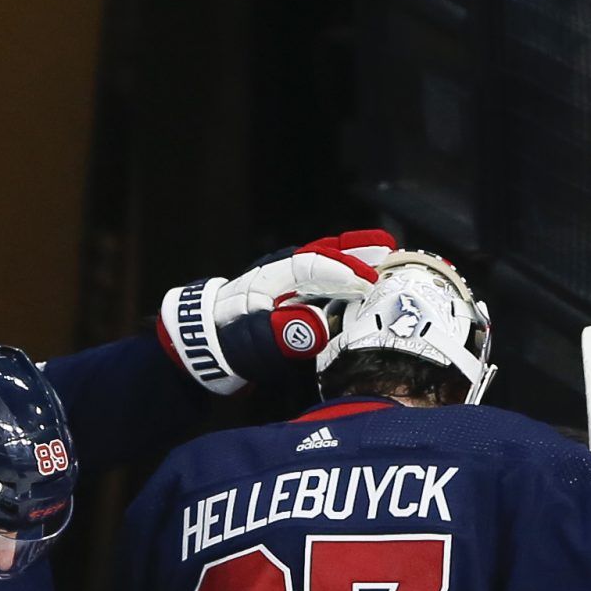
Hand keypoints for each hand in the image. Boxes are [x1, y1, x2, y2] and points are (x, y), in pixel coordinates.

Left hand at [157, 228, 395, 393]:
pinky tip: (363, 281)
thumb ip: (281, 336)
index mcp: (268, 279)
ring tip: (384, 254)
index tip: (369, 281)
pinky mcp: (288, 294)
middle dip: (354, 250)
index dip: (341, 272)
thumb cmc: (226, 344)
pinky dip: (344, 274)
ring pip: (323, 262)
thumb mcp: (249, 345)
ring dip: (353, 257)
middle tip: (387, 245)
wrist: (203, 343)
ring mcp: (283, 281)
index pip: (310, 266)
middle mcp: (278, 273)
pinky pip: (321, 277)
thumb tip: (319, 326)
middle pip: (321, 254)